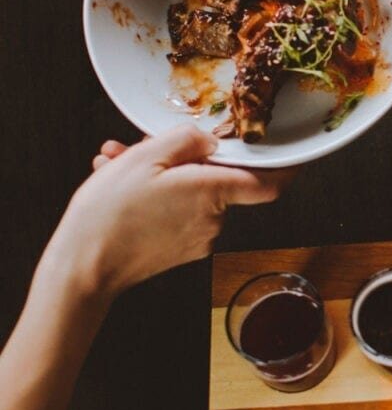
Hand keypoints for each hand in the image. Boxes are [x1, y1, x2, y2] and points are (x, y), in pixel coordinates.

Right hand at [39, 126, 284, 300]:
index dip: (285, 167)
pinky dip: (154, 198)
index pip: (269, 183)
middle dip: (182, 159)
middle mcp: (213, 221)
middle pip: (215, 179)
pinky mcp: (180, 251)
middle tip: (141, 146)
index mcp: (212, 193)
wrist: (82, 268)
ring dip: (158, 176)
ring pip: (189, 193)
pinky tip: (118, 187)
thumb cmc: (109, 213)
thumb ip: (187, 141)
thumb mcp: (146, 157)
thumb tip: (211, 141)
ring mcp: (197, 239)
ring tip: (116, 165)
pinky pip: (176, 213)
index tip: (292, 154)